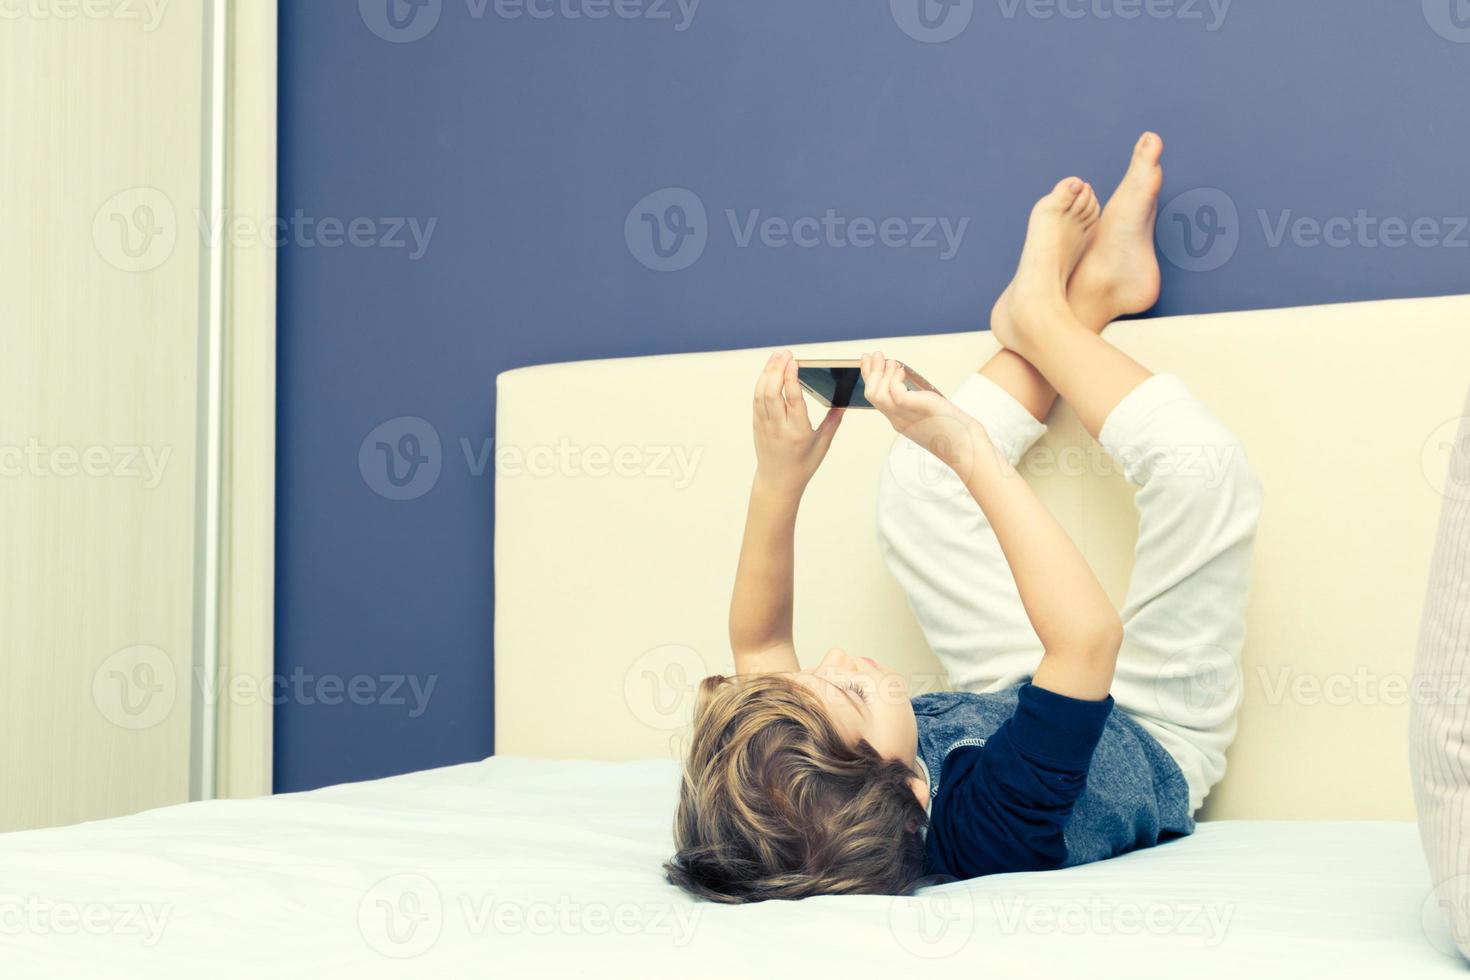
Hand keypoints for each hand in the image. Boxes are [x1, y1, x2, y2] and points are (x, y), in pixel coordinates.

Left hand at [752, 351, 842, 493]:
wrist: (778, 481)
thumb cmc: (803, 465)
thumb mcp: (823, 444)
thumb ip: (833, 421)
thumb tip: (843, 402)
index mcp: (798, 432)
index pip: (793, 400)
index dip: (791, 378)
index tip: (794, 362)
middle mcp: (779, 428)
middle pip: (773, 392)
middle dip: (777, 369)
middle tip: (785, 353)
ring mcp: (765, 426)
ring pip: (761, 393)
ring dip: (767, 372)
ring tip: (777, 357)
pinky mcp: (757, 424)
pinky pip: (757, 399)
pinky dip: (762, 383)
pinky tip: (769, 372)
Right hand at [860, 352, 983, 470]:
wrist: (965, 448)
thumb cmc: (953, 432)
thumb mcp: (929, 416)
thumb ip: (919, 403)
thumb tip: (917, 387)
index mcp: (899, 420)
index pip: (876, 398)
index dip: (869, 378)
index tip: (868, 362)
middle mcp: (898, 419)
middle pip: (872, 395)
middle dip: (870, 372)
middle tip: (875, 355)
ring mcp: (906, 416)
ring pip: (878, 394)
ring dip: (881, 373)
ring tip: (890, 362)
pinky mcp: (919, 409)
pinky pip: (896, 393)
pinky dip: (895, 379)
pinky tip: (903, 372)